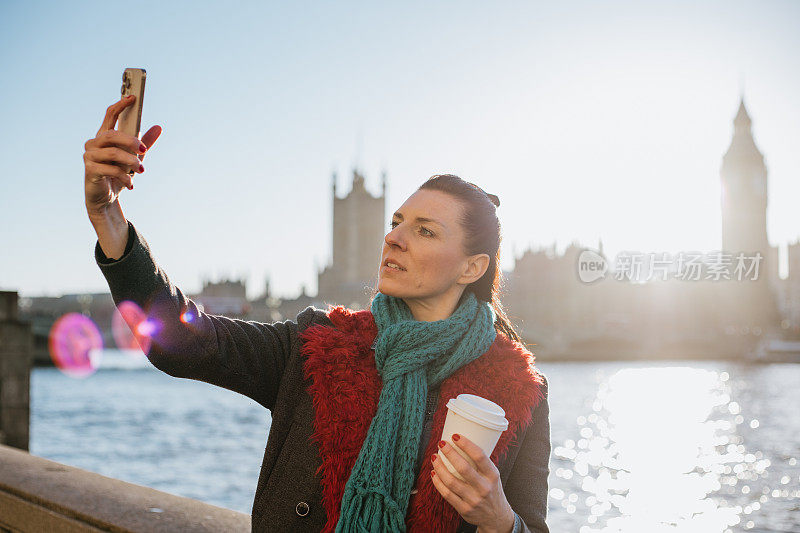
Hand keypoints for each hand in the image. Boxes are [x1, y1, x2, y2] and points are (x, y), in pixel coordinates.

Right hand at [83, 94, 161, 217]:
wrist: (107, 198)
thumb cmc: (118, 174)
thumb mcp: (134, 157)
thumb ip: (144, 142)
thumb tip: (158, 127)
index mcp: (104, 136)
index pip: (110, 115)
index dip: (121, 105)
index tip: (133, 97)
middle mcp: (94, 143)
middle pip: (112, 134)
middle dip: (130, 141)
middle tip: (144, 150)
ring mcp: (89, 156)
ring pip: (112, 152)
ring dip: (130, 161)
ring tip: (141, 171)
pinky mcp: (89, 170)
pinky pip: (110, 169)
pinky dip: (124, 177)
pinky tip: (131, 184)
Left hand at [431, 434, 515, 532]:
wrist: (496, 517)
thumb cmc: (491, 489)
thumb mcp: (492, 475)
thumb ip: (480, 463)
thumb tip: (459, 442)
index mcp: (493, 475)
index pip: (480, 456)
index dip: (466, 444)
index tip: (455, 436)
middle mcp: (484, 488)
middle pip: (463, 468)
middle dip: (449, 453)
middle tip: (441, 443)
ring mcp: (474, 500)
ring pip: (451, 481)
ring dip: (439, 467)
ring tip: (434, 457)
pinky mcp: (464, 509)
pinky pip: (447, 494)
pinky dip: (438, 482)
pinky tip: (434, 474)